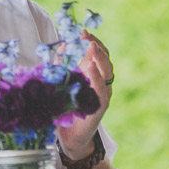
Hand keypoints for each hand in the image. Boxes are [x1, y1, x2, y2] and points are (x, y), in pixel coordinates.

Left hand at [56, 30, 112, 156]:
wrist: (70, 138)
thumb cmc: (65, 109)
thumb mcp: (62, 83)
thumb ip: (62, 66)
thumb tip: (62, 45)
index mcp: (95, 76)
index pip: (99, 53)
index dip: (92, 41)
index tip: (82, 31)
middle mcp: (103, 83)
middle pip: (105, 59)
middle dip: (96, 45)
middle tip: (85, 36)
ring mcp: (103, 95)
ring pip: (106, 72)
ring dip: (98, 57)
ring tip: (90, 46)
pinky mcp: (99, 107)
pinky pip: (100, 90)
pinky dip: (96, 78)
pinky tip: (89, 67)